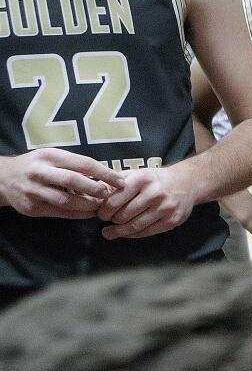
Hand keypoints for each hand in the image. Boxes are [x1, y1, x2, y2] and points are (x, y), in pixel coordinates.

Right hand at [0, 149, 123, 217]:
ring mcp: (34, 190)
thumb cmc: (37, 166)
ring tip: (100, 206)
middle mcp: (39, 171)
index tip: (120, 181)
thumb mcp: (52, 158)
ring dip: (88, 205)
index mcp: (49, 156)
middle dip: (95, 188)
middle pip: (73, 180)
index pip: (83, 163)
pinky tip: (89, 213)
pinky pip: (60, 212)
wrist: (3, 178)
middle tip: (108, 194)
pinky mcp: (31, 207)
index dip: (104, 172)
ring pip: (66, 200)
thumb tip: (108, 176)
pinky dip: (78, 214)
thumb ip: (75, 165)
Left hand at [96, 165, 197, 238]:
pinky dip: (133, 235)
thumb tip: (94, 194)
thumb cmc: (155, 180)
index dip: (104, 210)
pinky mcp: (172, 220)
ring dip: (120, 231)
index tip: (100, 214)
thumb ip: (116, 183)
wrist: (186, 183)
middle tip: (107, 222)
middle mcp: (155, 193)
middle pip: (124, 215)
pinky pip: (147, 232)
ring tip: (110, 232)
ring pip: (135, 226)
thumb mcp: (136, 174)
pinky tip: (126, 233)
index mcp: (142, 179)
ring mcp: (165, 208)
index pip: (114, 200)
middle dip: (112, 220)